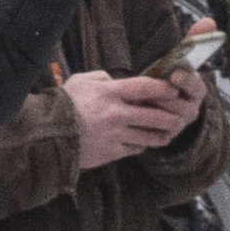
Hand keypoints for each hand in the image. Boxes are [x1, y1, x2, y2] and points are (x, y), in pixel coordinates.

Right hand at [65, 67, 203, 168]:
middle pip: (155, 116)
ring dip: (162, 134)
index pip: (145, 87)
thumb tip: (114, 80)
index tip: (174, 90)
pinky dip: (142, 145)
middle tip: (181, 116)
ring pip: (150, 136)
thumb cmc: (63, 105)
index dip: (163, 88)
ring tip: (169, 133)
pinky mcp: (112, 152)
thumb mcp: (80, 82)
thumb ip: (101, 78)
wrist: (48, 135)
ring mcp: (115, 135)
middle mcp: (116, 114)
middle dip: (172, 116)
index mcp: (109, 93)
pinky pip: (135, 149)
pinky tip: (144, 142)